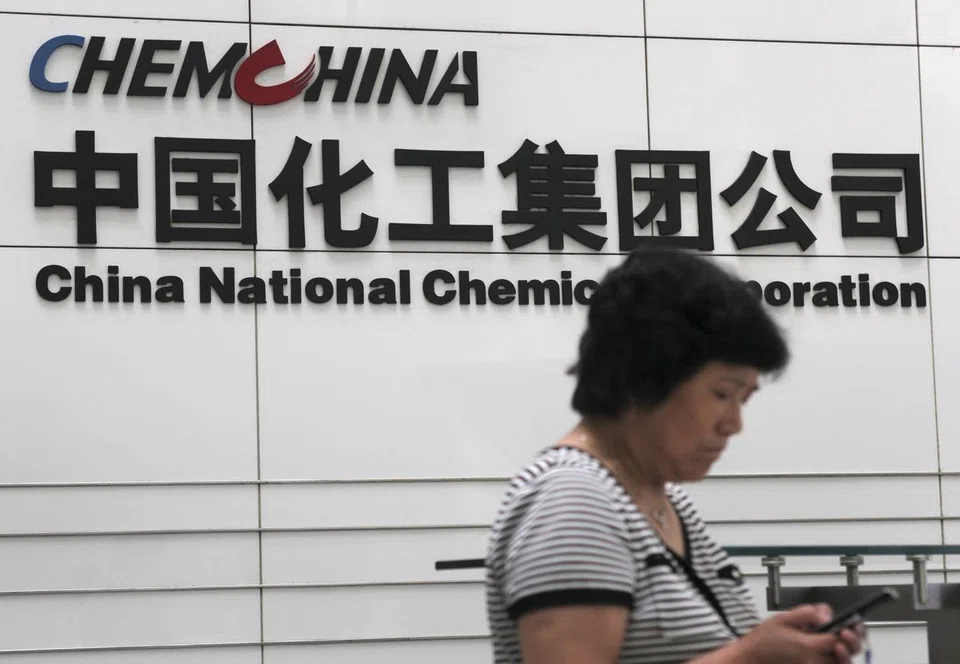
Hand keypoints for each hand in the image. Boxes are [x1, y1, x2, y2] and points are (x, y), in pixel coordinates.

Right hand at [736, 604, 864, 663]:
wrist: (751, 658)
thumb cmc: (763, 641)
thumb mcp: (782, 618)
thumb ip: (806, 613)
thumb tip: (826, 612)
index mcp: (807, 646)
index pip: (838, 638)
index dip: (847, 629)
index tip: (848, 622)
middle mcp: (814, 661)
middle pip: (845, 655)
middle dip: (852, 642)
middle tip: (850, 631)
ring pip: (839, 663)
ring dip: (846, 653)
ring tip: (842, 641)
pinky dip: (835, 659)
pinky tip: (834, 650)